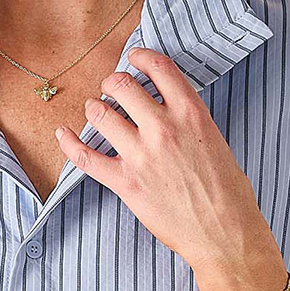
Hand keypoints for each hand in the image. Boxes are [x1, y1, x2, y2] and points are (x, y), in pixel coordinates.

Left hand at [54, 47, 287, 290]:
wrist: (225, 233)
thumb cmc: (228, 192)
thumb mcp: (215, 141)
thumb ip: (189, 121)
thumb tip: (167, 111)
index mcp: (191, 114)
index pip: (159, 68)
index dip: (141, 57)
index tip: (133, 59)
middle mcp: (163, 128)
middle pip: (122, 86)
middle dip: (112, 83)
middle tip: (111, 89)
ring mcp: (141, 155)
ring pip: (100, 114)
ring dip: (94, 108)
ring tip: (95, 111)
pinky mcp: (125, 182)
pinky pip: (85, 157)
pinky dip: (68, 143)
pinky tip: (61, 134)